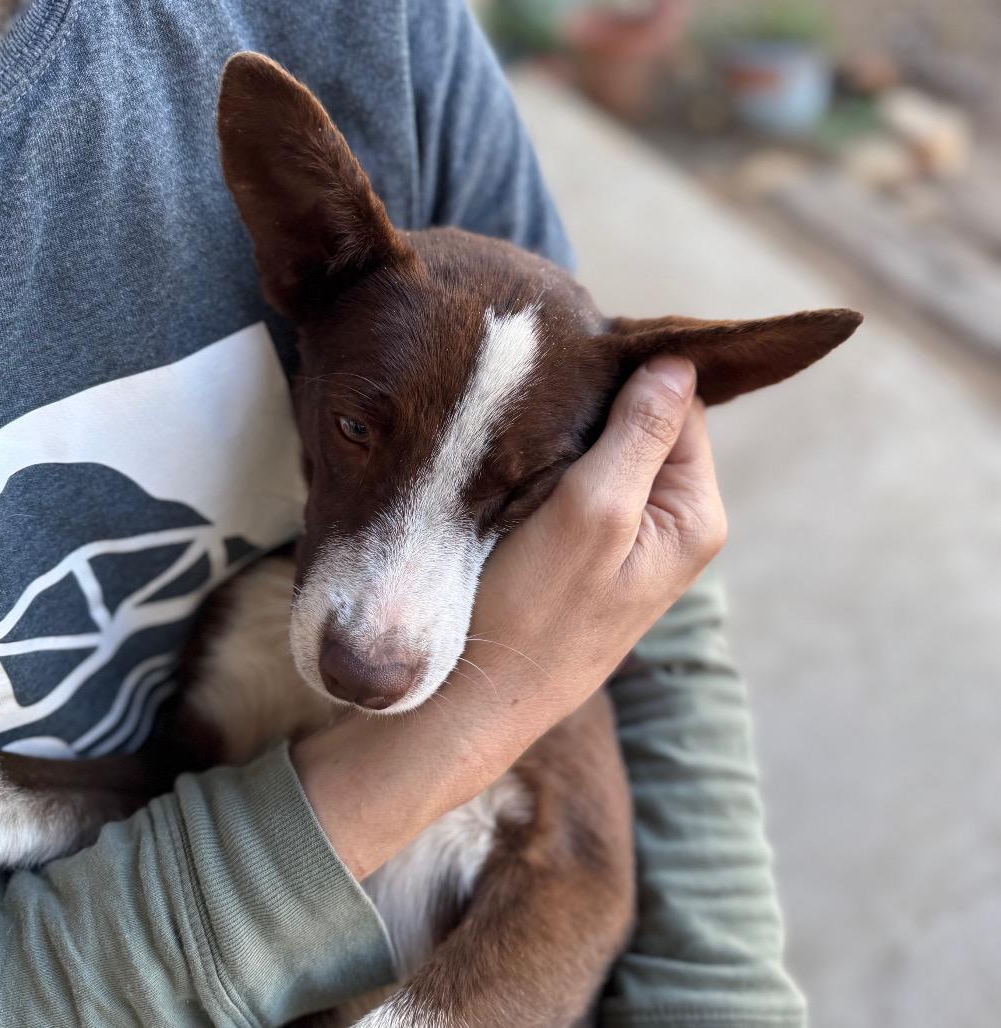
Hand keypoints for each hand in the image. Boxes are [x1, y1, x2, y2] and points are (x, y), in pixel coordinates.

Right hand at [293, 356, 725, 878]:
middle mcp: (674, 529)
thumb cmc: (533, 614)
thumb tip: (678, 362)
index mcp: (694, 516)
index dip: (629, 378)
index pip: (682, 408)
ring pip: (612, 457)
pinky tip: (520, 473)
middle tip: (536, 401)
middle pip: (649, 430)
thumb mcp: (591, 514)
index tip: (568, 370)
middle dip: (598, 409)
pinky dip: (558, 470)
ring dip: (573, 440)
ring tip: (523, 435)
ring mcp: (633, 545)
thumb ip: (640, 437)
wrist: (478, 704)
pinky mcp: (592, 558)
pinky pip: (587, 490)